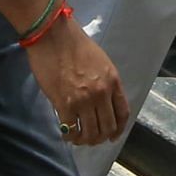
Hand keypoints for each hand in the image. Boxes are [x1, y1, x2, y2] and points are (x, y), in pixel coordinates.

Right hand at [28, 21, 128, 146]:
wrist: (53, 36)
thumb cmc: (75, 44)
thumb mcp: (101, 62)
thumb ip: (105, 82)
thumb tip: (102, 103)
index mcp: (113, 81)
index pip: (122, 113)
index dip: (119, 129)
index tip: (113, 135)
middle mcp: (101, 93)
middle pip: (107, 127)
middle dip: (101, 137)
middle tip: (92, 139)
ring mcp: (83, 100)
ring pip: (90, 133)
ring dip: (86, 140)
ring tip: (79, 138)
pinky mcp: (64, 104)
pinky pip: (71, 130)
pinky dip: (70, 136)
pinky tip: (67, 134)